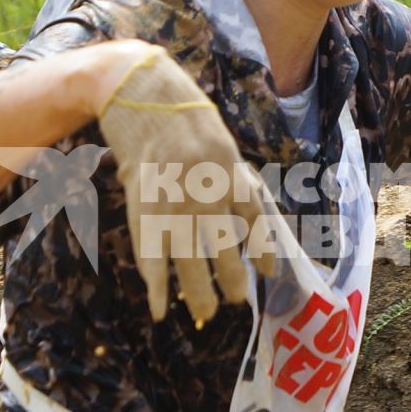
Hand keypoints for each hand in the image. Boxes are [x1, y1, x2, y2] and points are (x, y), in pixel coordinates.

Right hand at [95, 45, 271, 323]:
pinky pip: (151, 253)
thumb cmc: (187, 121)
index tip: (267, 273)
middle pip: (222, 248)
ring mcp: (172, 202)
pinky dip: (155, 284)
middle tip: (236, 301)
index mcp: (231, 174)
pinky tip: (159, 307)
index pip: (253, 221)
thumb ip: (236, 182)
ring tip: (206, 313)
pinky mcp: (143, 206)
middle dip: (232, 280)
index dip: (262, 250)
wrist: (143, 97)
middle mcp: (205, 192)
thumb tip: (253, 213)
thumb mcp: (224, 145)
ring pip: (189, 259)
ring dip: (198, 291)